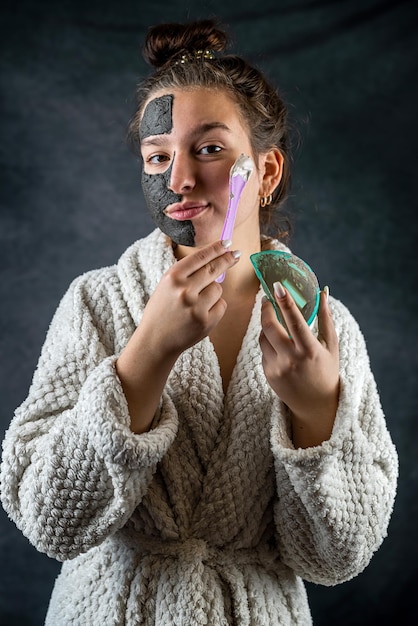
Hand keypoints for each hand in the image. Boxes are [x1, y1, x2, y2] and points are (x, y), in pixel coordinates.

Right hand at [139, 239, 240, 358]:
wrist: (156, 340)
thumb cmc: (162, 310)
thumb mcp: (166, 286)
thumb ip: (188, 273)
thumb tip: (216, 258)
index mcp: (172, 277)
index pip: (200, 257)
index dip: (216, 248)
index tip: (227, 243)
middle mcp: (185, 290)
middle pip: (214, 269)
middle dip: (227, 260)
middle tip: (235, 254)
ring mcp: (196, 307)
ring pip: (218, 288)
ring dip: (213, 292)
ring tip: (196, 303)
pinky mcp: (206, 321)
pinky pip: (221, 305)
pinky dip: (215, 308)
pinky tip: (201, 314)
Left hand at [259, 283, 339, 446]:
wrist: (315, 405)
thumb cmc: (327, 371)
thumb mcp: (331, 345)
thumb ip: (326, 317)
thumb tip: (323, 291)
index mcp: (309, 350)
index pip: (294, 321)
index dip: (284, 302)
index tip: (277, 286)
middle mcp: (291, 359)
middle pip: (269, 327)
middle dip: (266, 309)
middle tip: (268, 299)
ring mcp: (277, 368)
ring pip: (263, 337)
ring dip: (267, 326)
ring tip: (277, 323)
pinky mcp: (268, 373)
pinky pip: (263, 351)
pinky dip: (269, 343)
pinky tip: (279, 345)